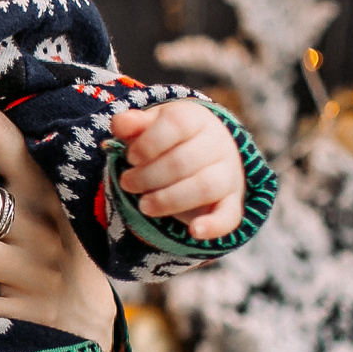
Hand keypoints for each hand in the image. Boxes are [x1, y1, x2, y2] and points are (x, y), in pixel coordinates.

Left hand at [109, 101, 244, 237]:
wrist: (205, 153)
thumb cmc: (166, 140)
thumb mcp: (148, 126)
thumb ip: (132, 125)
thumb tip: (120, 124)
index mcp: (196, 119)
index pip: (176, 125)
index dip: (148, 144)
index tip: (131, 157)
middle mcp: (218, 144)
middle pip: (183, 161)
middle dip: (147, 177)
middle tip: (127, 183)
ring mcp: (229, 173)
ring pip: (204, 188)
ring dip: (168, 200)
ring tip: (144, 205)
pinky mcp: (232, 201)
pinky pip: (230, 216)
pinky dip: (214, 226)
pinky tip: (194, 231)